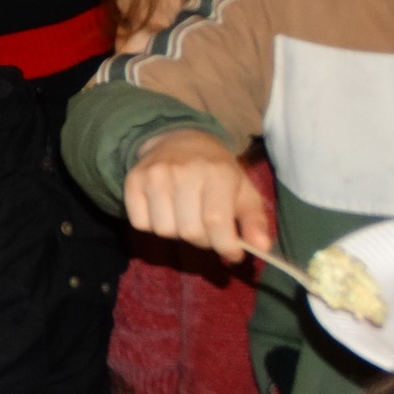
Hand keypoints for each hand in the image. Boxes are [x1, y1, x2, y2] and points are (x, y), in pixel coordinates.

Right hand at [123, 128, 270, 262]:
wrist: (180, 140)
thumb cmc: (217, 172)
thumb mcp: (244, 191)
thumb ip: (255, 221)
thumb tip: (261, 247)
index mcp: (217, 172)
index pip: (215, 221)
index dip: (225, 245)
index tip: (233, 253)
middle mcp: (183, 171)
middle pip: (189, 230)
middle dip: (203, 240)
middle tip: (208, 231)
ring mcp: (154, 175)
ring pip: (163, 230)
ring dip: (177, 233)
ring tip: (185, 219)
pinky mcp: (133, 180)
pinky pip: (140, 223)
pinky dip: (152, 225)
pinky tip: (164, 211)